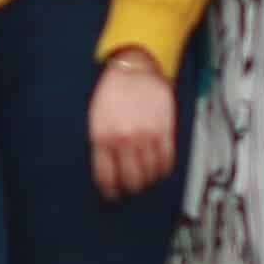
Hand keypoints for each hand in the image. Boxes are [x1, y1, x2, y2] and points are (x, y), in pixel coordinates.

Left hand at [87, 51, 179, 203]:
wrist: (136, 68)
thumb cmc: (112, 94)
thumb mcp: (96, 119)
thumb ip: (101, 146)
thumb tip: (108, 174)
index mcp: (102, 138)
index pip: (106, 177)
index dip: (110, 191)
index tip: (113, 195)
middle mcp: (124, 140)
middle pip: (131, 180)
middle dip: (130, 189)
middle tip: (131, 188)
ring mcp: (146, 136)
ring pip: (150, 174)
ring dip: (148, 181)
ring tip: (145, 178)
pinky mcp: (165, 131)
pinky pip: (167, 161)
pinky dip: (163, 170)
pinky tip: (158, 168)